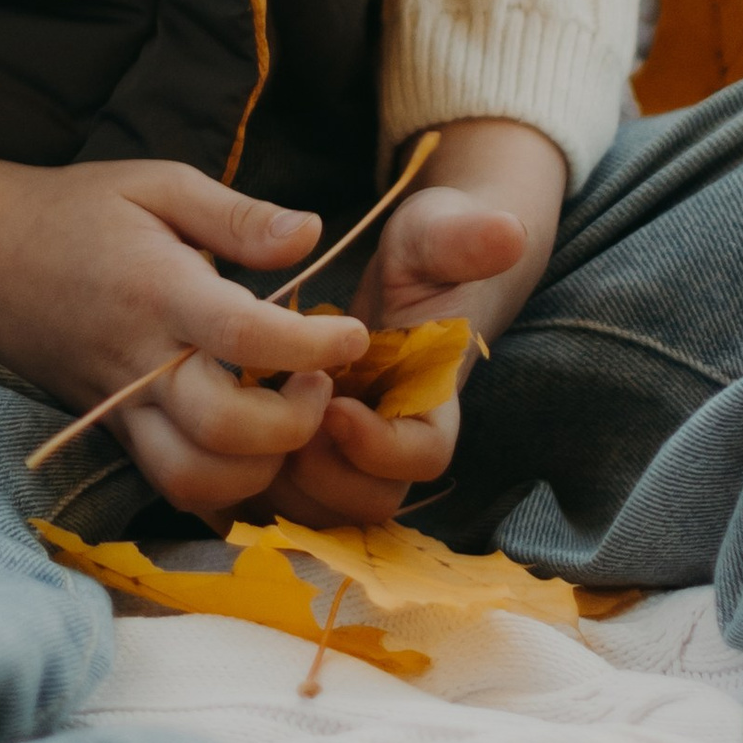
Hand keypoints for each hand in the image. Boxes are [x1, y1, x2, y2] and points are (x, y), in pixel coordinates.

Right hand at [0, 135, 370, 515]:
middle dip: (293, 422)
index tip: (352, 332)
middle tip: (322, 382)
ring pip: (196, 479)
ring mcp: (120, 408)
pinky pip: (171, 486)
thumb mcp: (157, 183)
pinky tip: (253, 445)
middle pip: (223, 430)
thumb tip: (312, 234)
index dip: (311, 344)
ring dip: (260, 467)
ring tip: (289, 416)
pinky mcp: (113, 434)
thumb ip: (237, 215)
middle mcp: (138, 362)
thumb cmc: (75, 211)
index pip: (243, 333)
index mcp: (156, 288)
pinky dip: (224, 486)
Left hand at [264, 121, 567, 529]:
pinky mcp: (312, 456)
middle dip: (324, 468)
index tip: (335, 404)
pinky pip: (280, 502)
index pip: (424, 457)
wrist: (416, 270)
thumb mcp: (437, 234)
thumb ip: (465, 240)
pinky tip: (234, 423)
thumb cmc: (429, 248)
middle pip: (369, 501)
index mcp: (433, 400)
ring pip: (321, 511)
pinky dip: (253, 480)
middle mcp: (395, 441)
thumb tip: (508, 230)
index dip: (381, 447)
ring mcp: (353, 456)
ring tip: (258, 406)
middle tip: (286, 405)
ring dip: (283, 475)